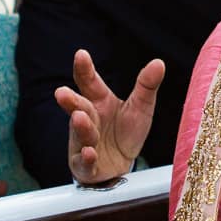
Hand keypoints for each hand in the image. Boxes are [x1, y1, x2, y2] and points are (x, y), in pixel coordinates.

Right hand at [54, 51, 163, 184]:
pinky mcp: (85, 165)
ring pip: (80, 134)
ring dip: (80, 127)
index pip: (89, 82)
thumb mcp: (141, 108)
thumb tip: (159, 62)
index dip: (84, 69)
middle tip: (61, 92)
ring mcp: (83, 142)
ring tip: (79, 117)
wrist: (121, 165)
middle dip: (70, 100)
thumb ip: (146, 86)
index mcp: (99, 101)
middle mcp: (87, 118)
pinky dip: (86, 158)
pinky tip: (89, 152)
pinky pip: (84, 162)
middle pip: (78, 106)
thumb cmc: (126, 132)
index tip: (81, 55)